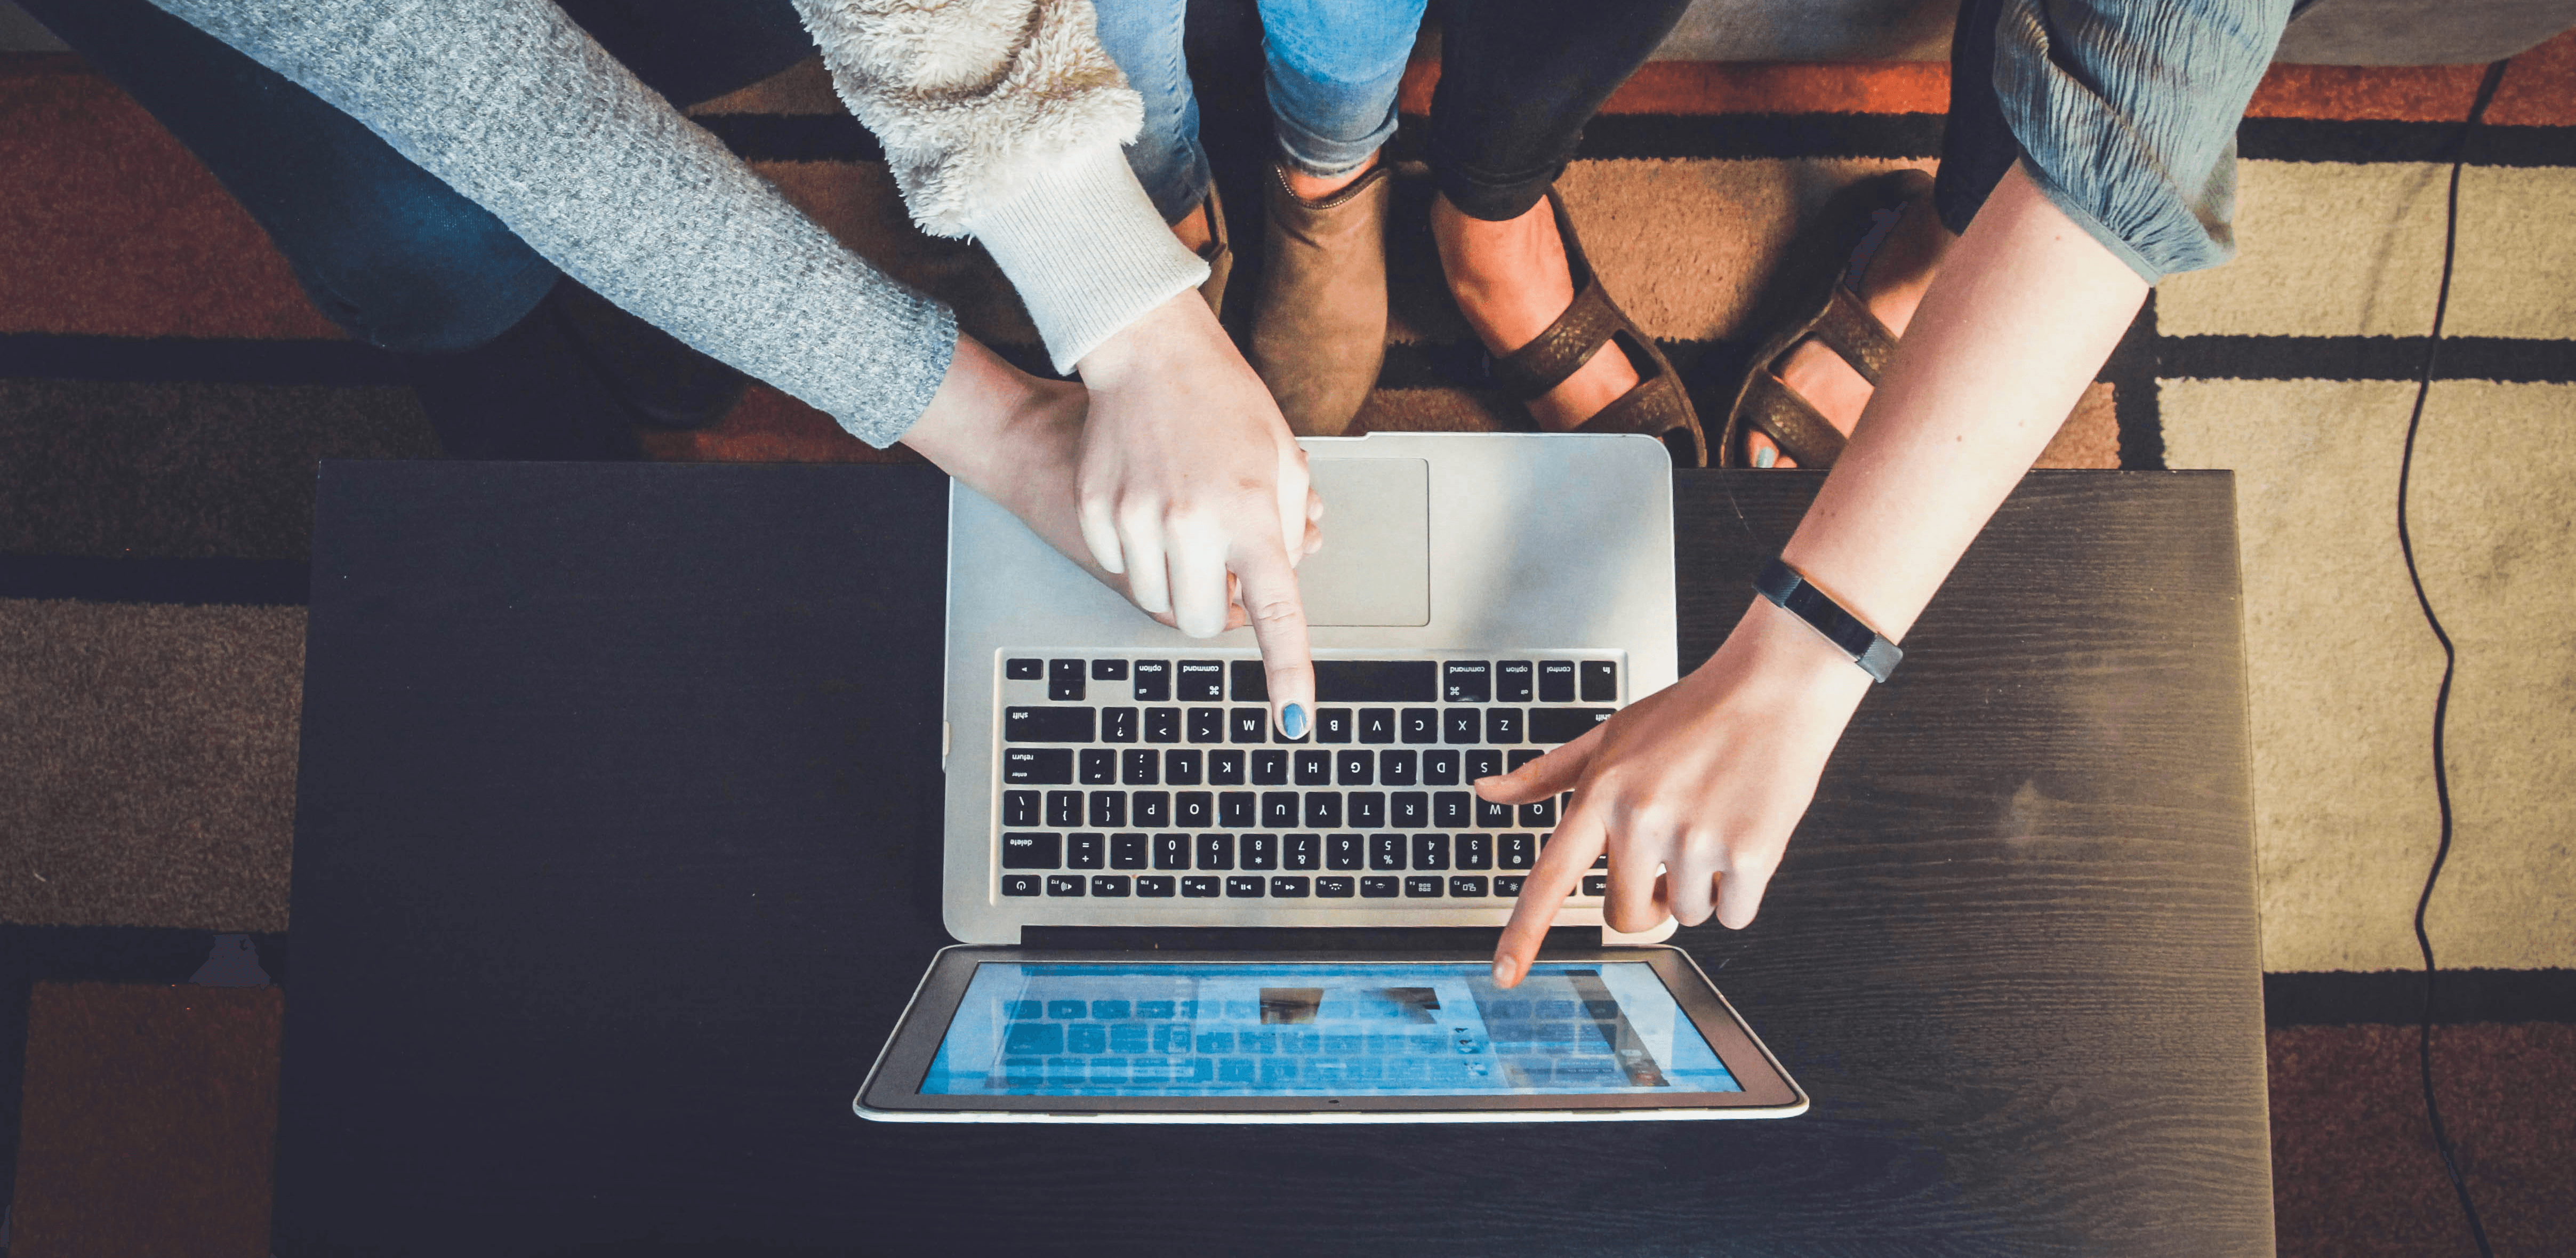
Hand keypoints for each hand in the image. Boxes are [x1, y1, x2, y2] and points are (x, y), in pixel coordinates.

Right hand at [1075, 293, 1321, 732]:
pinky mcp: (1096, 510)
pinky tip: (1148, 501)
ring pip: (1155, 600)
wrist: (1149, 353)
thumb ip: (1290, 530)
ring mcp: (1137, 518)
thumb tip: (1280, 583)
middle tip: (1221, 567)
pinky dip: (1137, 551)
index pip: (1277, 612)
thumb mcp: (1283, 461)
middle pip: (1200, 622)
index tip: (1294, 721)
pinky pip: (1118, 566)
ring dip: (1175, 579)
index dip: (1288, 673)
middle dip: (1213, 609)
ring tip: (1185, 522)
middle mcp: (1193, 522)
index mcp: (1253, 513)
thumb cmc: (1224, 403)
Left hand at [1476, 599, 1875, 986]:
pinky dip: (1741, 892)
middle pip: (1626, 916)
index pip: (1550, 878)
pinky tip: (1743, 836)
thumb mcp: (1609, 734)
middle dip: (1648, 900)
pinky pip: (1733, 915)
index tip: (1505, 975)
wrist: (1774, 687)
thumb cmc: (1691, 712)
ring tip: (1713, 824)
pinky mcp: (1750, 854)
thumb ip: (1546, 774)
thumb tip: (1486, 791)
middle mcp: (1642, 820)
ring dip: (1701, 887)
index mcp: (1602, 794)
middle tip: (1671, 854)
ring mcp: (1695, 840)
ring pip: (1686, 914)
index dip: (1524, 933)